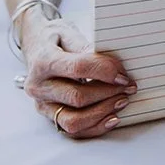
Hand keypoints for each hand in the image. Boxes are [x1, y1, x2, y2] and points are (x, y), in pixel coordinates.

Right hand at [21, 17, 136, 138]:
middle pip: (77, 97)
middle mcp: (39, 87)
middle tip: (128, 86)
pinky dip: (95, 127)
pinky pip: (72, 130)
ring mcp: (42, 105)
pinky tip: (112, 117)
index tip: (123, 74)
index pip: (78, 69)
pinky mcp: (49, 116)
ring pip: (73, 121)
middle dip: (108, 93)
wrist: (35, 47)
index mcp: (43, 61)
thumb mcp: (68, 33)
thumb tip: (110, 63)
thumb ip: (86, 48)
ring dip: (102, 113)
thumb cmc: (55, 39)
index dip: (104, 72)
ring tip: (122, 101)